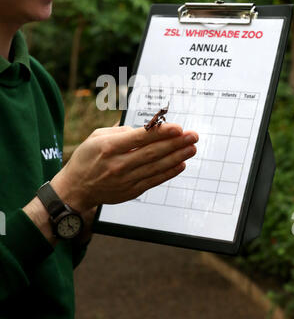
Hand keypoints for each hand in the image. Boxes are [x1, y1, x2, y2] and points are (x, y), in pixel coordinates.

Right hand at [51, 124, 197, 212]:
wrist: (76, 189)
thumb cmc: (86, 158)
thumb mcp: (95, 137)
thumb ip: (119, 131)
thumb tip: (143, 130)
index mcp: (109, 147)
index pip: (140, 138)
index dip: (162, 133)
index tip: (178, 127)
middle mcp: (118, 164)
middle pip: (153, 152)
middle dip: (176, 143)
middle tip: (193, 136)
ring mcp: (126, 180)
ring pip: (157, 167)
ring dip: (177, 157)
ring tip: (192, 148)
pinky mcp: (131, 191)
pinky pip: (154, 181)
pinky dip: (169, 172)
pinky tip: (181, 164)